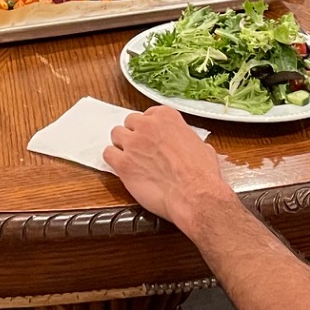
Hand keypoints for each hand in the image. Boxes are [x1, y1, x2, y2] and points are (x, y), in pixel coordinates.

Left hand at [102, 104, 229, 231]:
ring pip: (116, 134)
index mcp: (166, 117)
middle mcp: (147, 126)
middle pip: (130, 122)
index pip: (148, 114)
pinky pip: (108, 154)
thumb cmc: (201, 174)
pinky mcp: (123, 163)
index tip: (152, 137)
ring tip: (130, 158)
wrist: (194, 194)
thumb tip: (188, 147)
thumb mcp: (201, 146)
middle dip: (134, 135)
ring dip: (122, 145)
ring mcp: (133, 143)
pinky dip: (113, 159)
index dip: (149, 129)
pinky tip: (122, 167)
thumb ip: (187, 140)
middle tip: (141, 150)